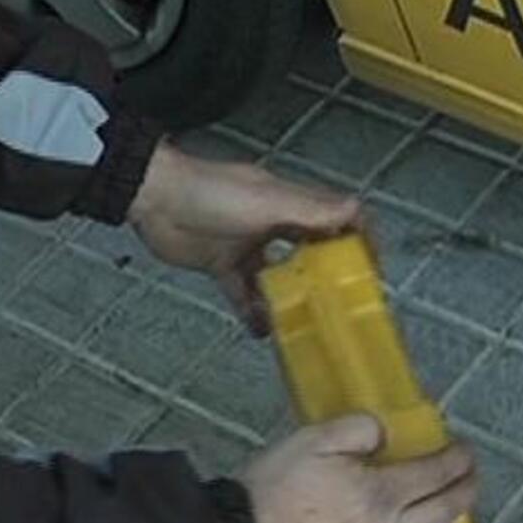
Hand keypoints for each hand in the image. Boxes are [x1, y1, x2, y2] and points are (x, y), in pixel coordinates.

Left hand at [128, 142, 360, 334]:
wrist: (153, 199)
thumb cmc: (208, 192)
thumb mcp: (267, 202)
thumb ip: (310, 210)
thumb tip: (356, 213)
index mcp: (288, 202)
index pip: (336, 217)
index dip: (356, 239)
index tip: (369, 268)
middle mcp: (271, 223)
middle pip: (310, 250)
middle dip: (326, 276)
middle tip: (340, 305)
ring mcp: (245, 244)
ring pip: (277, 277)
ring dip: (289, 300)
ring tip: (303, 325)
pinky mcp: (220, 264)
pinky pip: (242, 293)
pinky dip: (252, 312)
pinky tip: (261, 331)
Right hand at [240, 414, 476, 522]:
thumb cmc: (272, 490)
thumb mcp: (310, 441)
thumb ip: (355, 430)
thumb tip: (382, 433)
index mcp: (378, 495)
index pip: (434, 474)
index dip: (456, 459)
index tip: (464, 449)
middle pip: (445, 513)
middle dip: (466, 491)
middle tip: (471, 476)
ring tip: (450, 515)